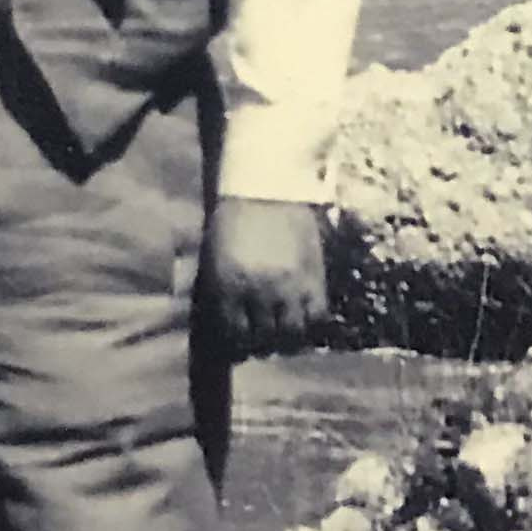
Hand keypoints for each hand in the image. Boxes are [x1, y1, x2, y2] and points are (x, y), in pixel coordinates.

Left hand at [203, 198, 327, 359]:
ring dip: (287, 337)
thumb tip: (226, 326)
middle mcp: (259, 291)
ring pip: (292, 333)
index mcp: (228, 285)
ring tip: (284, 330)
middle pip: (263, 338)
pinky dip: (311, 323)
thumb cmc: (233, 220)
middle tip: (263, 339)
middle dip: (261, 343)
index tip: (240, 343)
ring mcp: (290, 285)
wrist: (266, 186)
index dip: (237, 344)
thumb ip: (219, 292)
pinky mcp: (314, 276)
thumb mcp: (214, 257)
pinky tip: (304, 317)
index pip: (233, 334)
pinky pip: (317, 315)